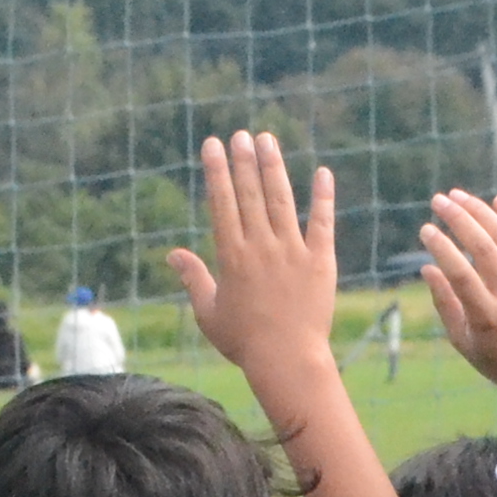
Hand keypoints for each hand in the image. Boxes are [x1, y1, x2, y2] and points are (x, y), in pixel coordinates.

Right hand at [172, 134, 340, 376]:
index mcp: (232, 256)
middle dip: (244, 161)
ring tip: (268, 140)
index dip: (217, 171)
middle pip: (250, 194)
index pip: (222, 203)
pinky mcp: (320, 262)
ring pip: (282, 200)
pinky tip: (323, 173)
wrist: (287, 361)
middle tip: (241, 134)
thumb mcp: (209, 313)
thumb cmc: (245, 343)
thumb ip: (193, 278)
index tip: (213, 144)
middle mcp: (261, 247)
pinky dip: (323, 198)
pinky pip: (322, 224)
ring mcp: (292, 252)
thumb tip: (173, 254)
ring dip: (274, 168)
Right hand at [418, 190, 496, 435]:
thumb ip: (444, 303)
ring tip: (459, 196)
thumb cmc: (496, 359)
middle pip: (482, 247)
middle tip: (438, 201)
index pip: (459, 273)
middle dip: (457, 218)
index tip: (426, 229)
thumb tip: (427, 266)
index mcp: (487, 318)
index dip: (440, 247)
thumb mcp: (462, 341)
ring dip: (480, 211)